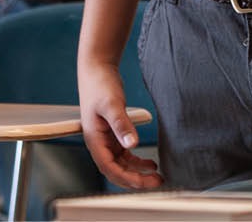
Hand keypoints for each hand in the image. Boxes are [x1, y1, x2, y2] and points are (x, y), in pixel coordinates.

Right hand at [79, 61, 162, 188]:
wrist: (97, 68)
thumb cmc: (100, 84)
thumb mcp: (112, 104)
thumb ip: (122, 124)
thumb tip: (132, 145)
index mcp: (94, 140)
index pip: (110, 169)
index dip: (127, 179)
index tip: (145, 182)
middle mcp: (99, 144)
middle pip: (117, 171)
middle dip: (136, 180)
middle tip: (157, 182)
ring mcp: (107, 139)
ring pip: (122, 165)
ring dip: (138, 172)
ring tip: (157, 176)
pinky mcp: (114, 133)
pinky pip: (126, 154)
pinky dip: (137, 161)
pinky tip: (150, 163)